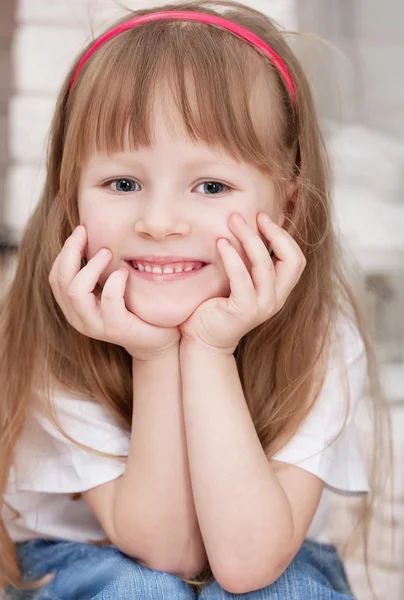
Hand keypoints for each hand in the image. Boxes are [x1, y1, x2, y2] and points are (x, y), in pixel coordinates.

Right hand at [49, 226, 180, 360]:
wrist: (158, 339)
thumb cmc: (134, 308)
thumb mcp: (111, 288)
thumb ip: (99, 271)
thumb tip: (93, 235)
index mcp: (74, 307)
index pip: (56, 277)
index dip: (64, 251)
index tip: (80, 231)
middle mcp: (79, 317)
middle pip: (61, 281)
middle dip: (71, 251)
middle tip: (86, 232)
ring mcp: (96, 325)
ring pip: (76, 292)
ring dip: (91, 266)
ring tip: (107, 252)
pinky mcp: (116, 328)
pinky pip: (109, 300)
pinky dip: (115, 282)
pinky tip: (124, 272)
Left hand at [179, 212, 305, 353]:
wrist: (203, 341)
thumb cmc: (216, 307)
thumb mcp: (238, 280)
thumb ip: (246, 261)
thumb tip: (245, 226)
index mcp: (278, 290)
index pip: (296, 258)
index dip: (284, 235)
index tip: (262, 216)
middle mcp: (276, 299)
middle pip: (292, 260)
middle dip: (275, 233)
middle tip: (254, 215)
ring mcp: (262, 306)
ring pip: (266, 266)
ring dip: (250, 239)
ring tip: (233, 221)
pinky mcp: (244, 310)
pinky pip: (242, 278)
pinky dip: (233, 258)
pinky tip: (221, 243)